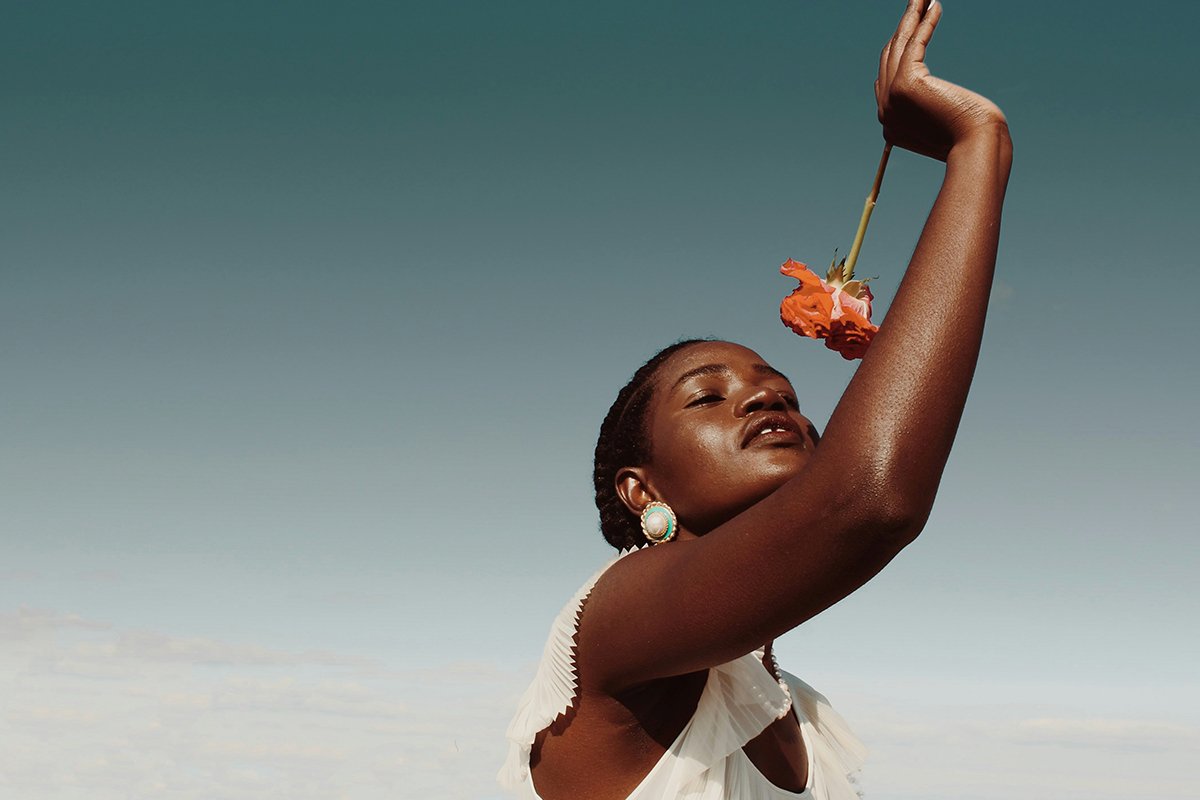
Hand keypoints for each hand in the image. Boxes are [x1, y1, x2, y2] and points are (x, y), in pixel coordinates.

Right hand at [875, 0, 1008, 161]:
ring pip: (899, 46)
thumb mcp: (944, 123)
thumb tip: (937, 99)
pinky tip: (935, 7)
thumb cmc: (969, 137)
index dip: (900, 48)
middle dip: (903, 27)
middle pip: (889, 56)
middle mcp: (885, 110)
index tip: (914, 26)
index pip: (887, 76)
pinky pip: (914, 44)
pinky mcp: (905, 84)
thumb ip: (931, 110)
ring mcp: (892, 98)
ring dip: (911, 16)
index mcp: (890, 123)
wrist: (975, 145)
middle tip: (917, 3)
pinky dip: (924, 23)